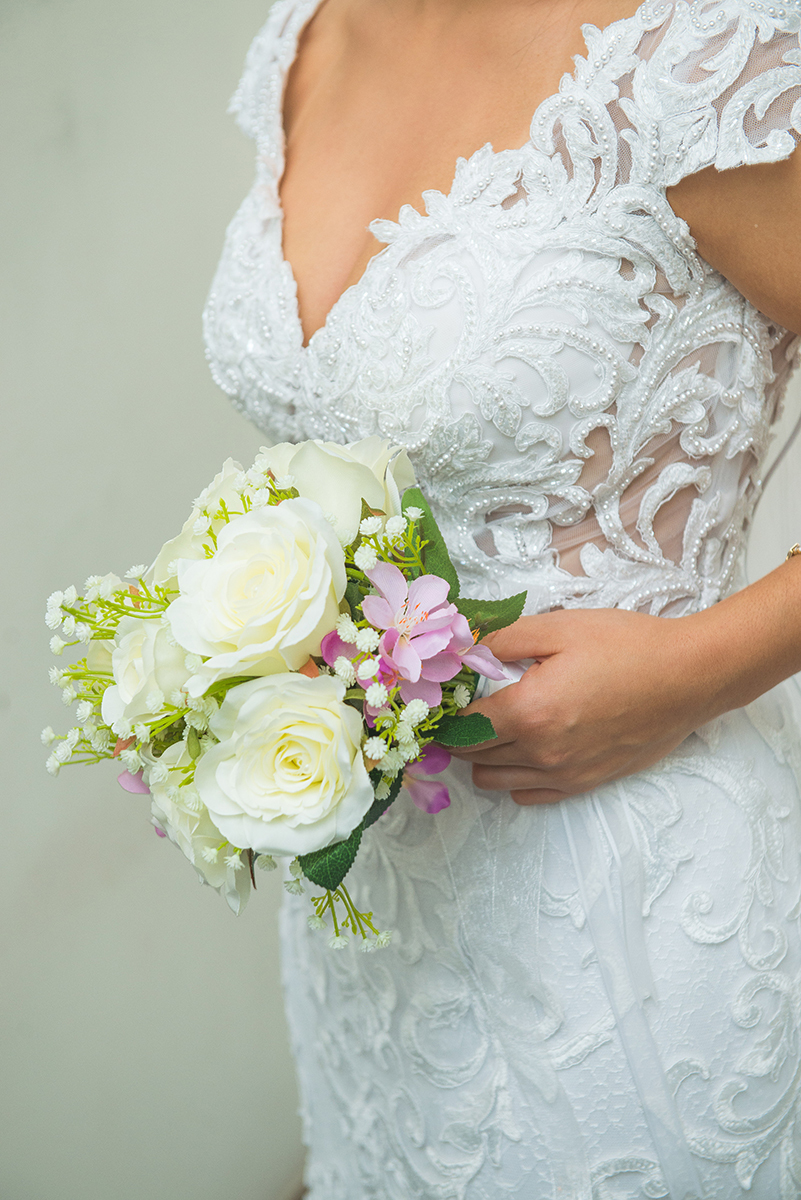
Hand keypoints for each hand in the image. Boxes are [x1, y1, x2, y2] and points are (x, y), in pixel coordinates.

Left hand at [449, 608, 721, 804]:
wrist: (688, 677)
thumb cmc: (627, 645)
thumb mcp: (559, 627)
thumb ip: (504, 640)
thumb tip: (467, 650)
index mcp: (528, 711)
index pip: (462, 727)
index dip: (447, 711)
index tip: (446, 695)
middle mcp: (541, 752)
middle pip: (473, 756)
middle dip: (460, 732)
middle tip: (468, 704)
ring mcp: (564, 773)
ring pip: (494, 779)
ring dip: (484, 756)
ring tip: (497, 724)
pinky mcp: (585, 783)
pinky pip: (529, 794)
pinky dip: (515, 774)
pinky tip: (526, 745)